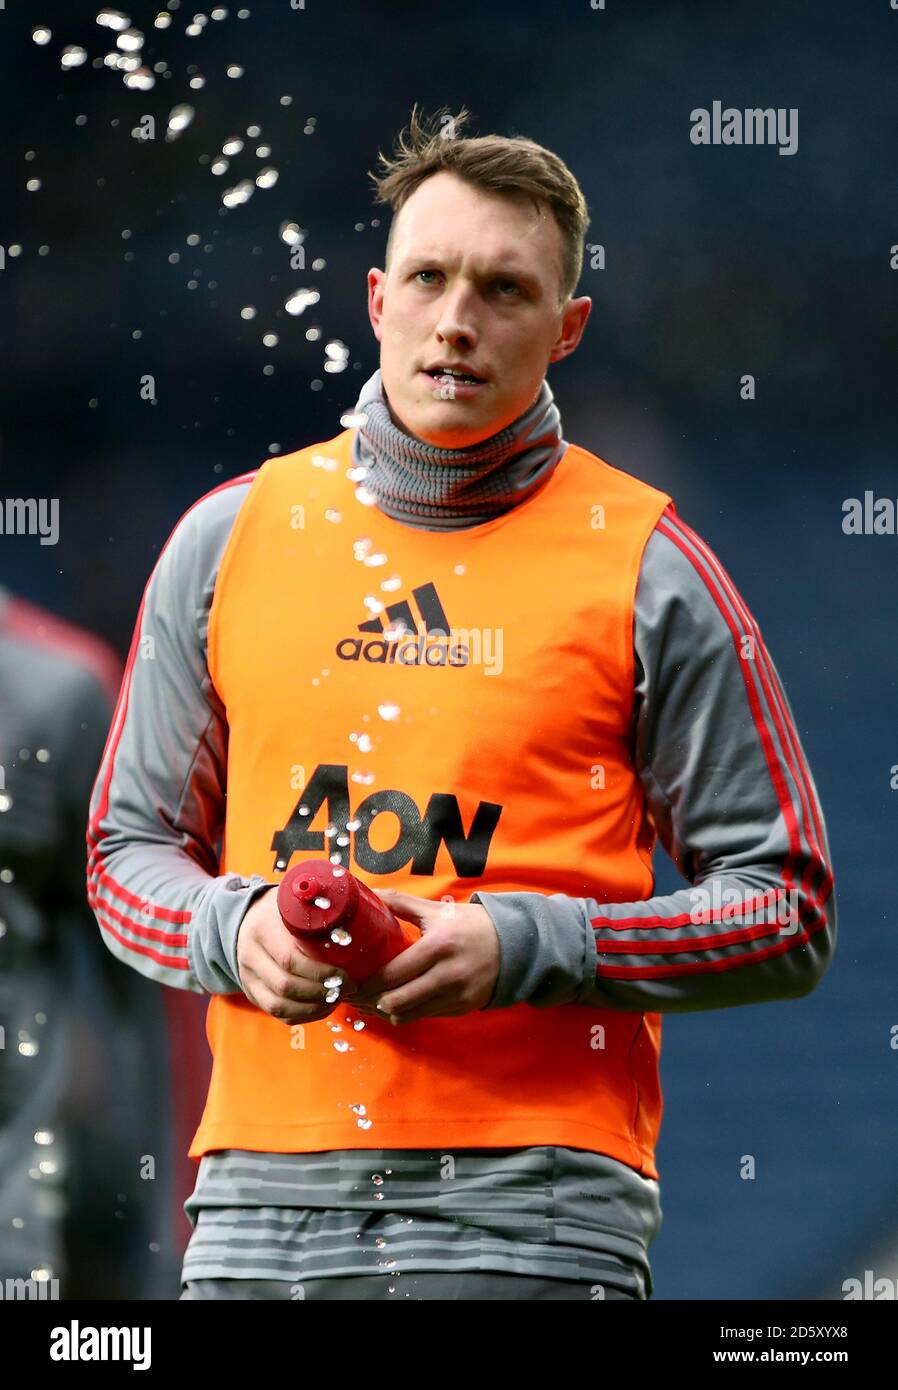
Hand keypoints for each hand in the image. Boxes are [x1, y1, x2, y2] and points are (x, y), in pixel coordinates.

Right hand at [236, 887, 356, 1023]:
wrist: (247, 918)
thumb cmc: (282, 909)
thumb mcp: (294, 900)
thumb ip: (317, 907)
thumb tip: (357, 918)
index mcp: (262, 929)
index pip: (291, 959)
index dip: (322, 973)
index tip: (347, 976)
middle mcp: (250, 955)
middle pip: (286, 986)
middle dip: (322, 993)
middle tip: (346, 989)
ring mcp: (247, 976)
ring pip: (279, 1005)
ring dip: (313, 1008)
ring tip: (336, 1000)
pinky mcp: (251, 992)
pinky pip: (276, 1013)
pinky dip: (302, 1016)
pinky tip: (321, 1009)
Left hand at [349, 889, 500, 1024]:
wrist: (515, 945)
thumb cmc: (471, 925)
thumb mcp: (436, 910)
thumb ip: (401, 903)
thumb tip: (368, 892)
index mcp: (438, 946)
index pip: (393, 973)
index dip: (367, 983)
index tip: (350, 982)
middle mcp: (448, 975)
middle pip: (397, 1001)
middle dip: (370, 1001)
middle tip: (355, 995)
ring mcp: (456, 995)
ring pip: (409, 1015)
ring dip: (386, 1011)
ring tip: (370, 1002)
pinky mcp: (462, 1008)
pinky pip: (425, 1016)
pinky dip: (406, 1013)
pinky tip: (395, 1004)